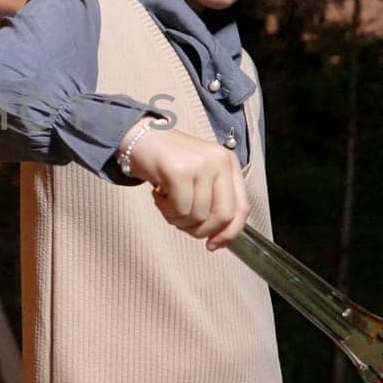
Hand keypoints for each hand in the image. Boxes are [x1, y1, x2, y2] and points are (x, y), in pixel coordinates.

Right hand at [121, 123, 251, 249]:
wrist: (140, 137)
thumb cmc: (169, 161)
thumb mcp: (200, 177)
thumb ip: (213, 202)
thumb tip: (218, 240)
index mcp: (229, 164)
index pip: (242, 207)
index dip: (229, 232)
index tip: (214, 245)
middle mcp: (220, 162)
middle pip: (223, 215)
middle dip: (202, 230)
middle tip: (183, 224)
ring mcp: (201, 164)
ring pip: (198, 216)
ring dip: (178, 219)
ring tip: (166, 203)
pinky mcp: (180, 170)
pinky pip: (179, 209)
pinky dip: (166, 210)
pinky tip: (159, 195)